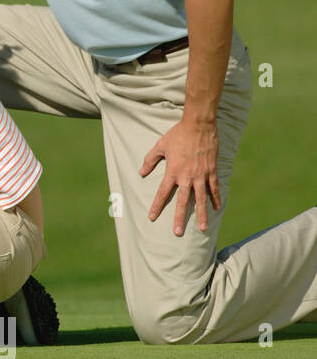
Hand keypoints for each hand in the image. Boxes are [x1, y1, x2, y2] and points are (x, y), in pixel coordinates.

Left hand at [140, 117, 220, 234]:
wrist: (198, 125)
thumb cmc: (178, 135)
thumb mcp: (160, 146)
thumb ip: (150, 160)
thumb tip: (141, 173)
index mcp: (172, 171)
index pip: (163, 193)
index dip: (156, 206)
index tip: (152, 217)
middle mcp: (187, 176)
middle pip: (183, 201)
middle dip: (179, 218)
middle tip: (177, 233)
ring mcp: (201, 175)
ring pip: (202, 199)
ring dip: (202, 214)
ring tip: (203, 228)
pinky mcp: (212, 171)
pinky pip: (214, 188)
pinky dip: (216, 198)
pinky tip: (216, 208)